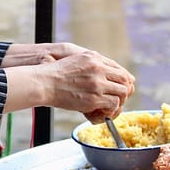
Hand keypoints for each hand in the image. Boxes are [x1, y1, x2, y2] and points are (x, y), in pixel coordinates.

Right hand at [3, 47, 133, 117]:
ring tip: (110, 106)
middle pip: (125, 79)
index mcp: (94, 58)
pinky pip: (113, 104)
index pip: (119, 68)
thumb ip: (90, 65)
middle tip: (119, 99)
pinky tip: (103, 111)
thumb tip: (102, 75)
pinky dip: (111, 109)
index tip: (120, 87)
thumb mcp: (75, 61)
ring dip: (119, 101)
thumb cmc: (55, 75)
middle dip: (125, 90)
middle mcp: (98, 68)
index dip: (123, 80)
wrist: (44, 83)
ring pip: (122, 92)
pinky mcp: (94, 97)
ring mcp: (97, 83)